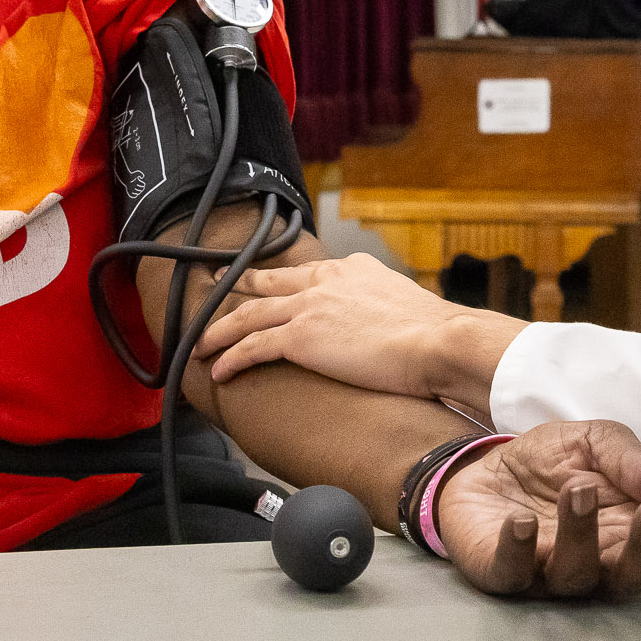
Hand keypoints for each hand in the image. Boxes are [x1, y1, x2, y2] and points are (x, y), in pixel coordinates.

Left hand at [194, 253, 524, 406]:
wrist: (440, 342)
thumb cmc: (437, 336)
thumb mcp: (408, 308)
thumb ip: (388, 311)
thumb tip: (396, 329)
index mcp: (353, 271)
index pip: (305, 272)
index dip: (279, 280)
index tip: (265, 282)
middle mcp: (326, 281)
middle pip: (267, 283)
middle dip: (236, 285)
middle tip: (214, 283)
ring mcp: (310, 307)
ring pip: (249, 315)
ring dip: (220, 330)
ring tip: (200, 343)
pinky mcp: (301, 337)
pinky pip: (254, 347)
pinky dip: (231, 357)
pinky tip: (219, 369)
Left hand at [438, 421, 640, 599]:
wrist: (482, 469)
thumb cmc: (550, 463)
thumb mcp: (592, 440)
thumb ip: (627, 455)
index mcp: (630, 533)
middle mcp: (598, 563)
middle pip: (636, 577)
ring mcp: (549, 572)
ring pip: (577, 575)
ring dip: (581, 535)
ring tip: (578, 490)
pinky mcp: (501, 572)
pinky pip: (512, 573)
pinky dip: (518, 550)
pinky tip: (522, 522)